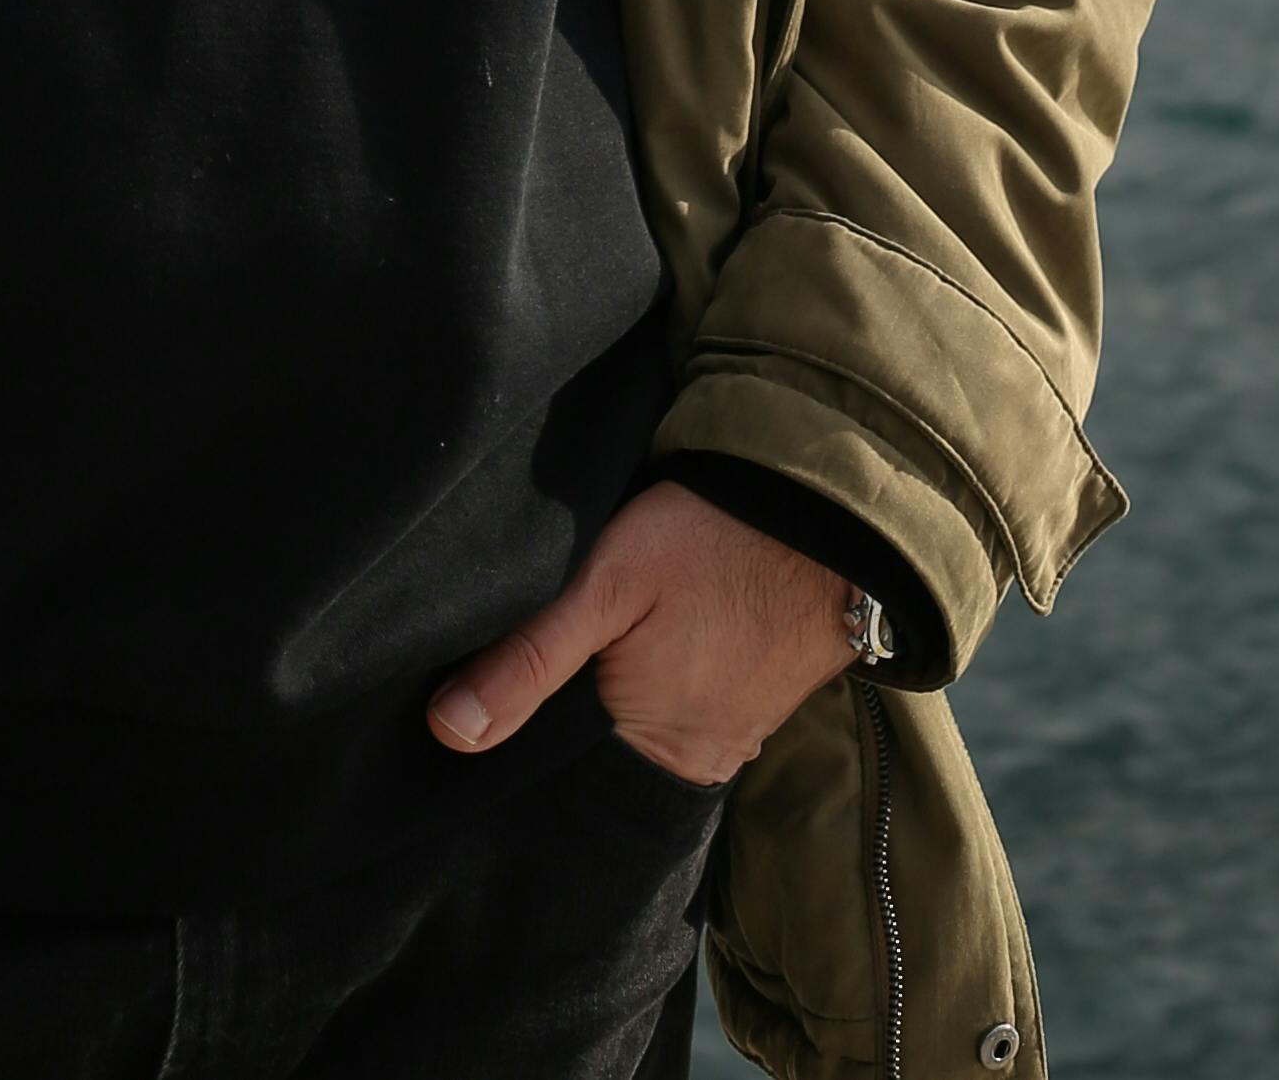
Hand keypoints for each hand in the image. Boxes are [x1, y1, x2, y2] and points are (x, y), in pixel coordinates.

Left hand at [428, 481, 854, 786]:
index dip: (525, 725)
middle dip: (569, 711)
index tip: (491, 688)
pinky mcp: (755, 703)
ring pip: (644, 725)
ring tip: (592, 639)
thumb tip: (448, 732)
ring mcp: (733, 735)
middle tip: (537, 651)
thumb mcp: (605, 585)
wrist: (830, 515)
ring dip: (617, 692)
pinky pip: (687, 707)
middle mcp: (696, 761)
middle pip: (603, 747)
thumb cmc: (712, 541)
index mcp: (655, 749)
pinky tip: (648, 640)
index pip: (561, 764)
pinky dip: (660, 680)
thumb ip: (529, 659)